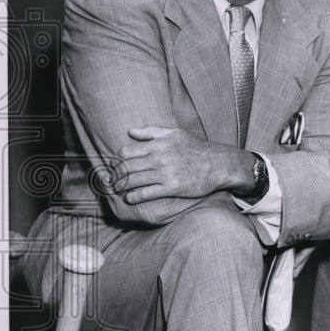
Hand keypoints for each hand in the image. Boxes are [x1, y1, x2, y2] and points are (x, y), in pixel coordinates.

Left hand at [112, 125, 252, 203]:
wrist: (218, 164)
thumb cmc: (196, 148)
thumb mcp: (175, 133)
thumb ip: (151, 131)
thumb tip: (130, 131)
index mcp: (158, 144)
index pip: (126, 151)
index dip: (117, 160)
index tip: (115, 166)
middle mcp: (159, 157)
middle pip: (127, 167)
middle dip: (115, 175)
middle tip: (111, 181)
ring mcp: (166, 173)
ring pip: (134, 180)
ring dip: (121, 187)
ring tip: (117, 190)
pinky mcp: (172, 187)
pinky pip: (147, 193)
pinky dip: (134, 197)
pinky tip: (130, 199)